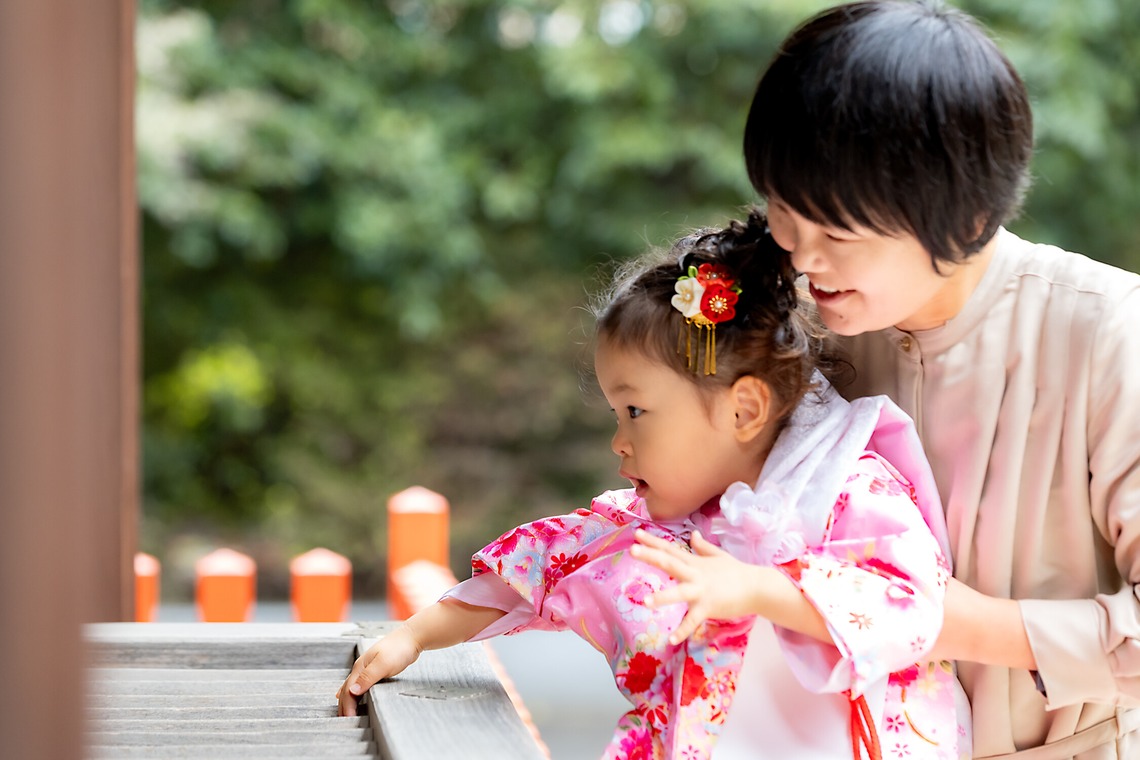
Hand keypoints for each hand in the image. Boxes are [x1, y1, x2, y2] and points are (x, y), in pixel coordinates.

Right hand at [336, 625, 421, 716]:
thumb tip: (352, 691)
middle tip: (345, 721)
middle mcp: (361, 667)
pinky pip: (361, 684)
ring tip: (346, 713)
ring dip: (348, 700)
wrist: (412, 637)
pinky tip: (353, 695)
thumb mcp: (383, 664)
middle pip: (347, 689)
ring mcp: (368, 668)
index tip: (349, 719)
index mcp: (360, 667)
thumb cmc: (399, 648)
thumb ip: (368, 677)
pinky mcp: (376, 670)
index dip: (347, 705)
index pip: (348, 690)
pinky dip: (355, 693)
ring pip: (352, 686)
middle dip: (344, 705)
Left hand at [631, 529, 763, 643]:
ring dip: (663, 597)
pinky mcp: (709, 607)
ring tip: (646, 602)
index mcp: (695, 562)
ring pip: (680, 593)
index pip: (670, 549)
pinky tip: (671, 639)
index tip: (636, 533)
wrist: (758, 587)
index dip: (653, 541)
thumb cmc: (737, 572)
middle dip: (651, 556)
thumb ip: (703, 546)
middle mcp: (695, 574)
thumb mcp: (719, 556)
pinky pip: (693, 620)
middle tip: (633, 550)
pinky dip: (683, 630)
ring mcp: (701, 591)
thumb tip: (693, 534)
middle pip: (670, 563)